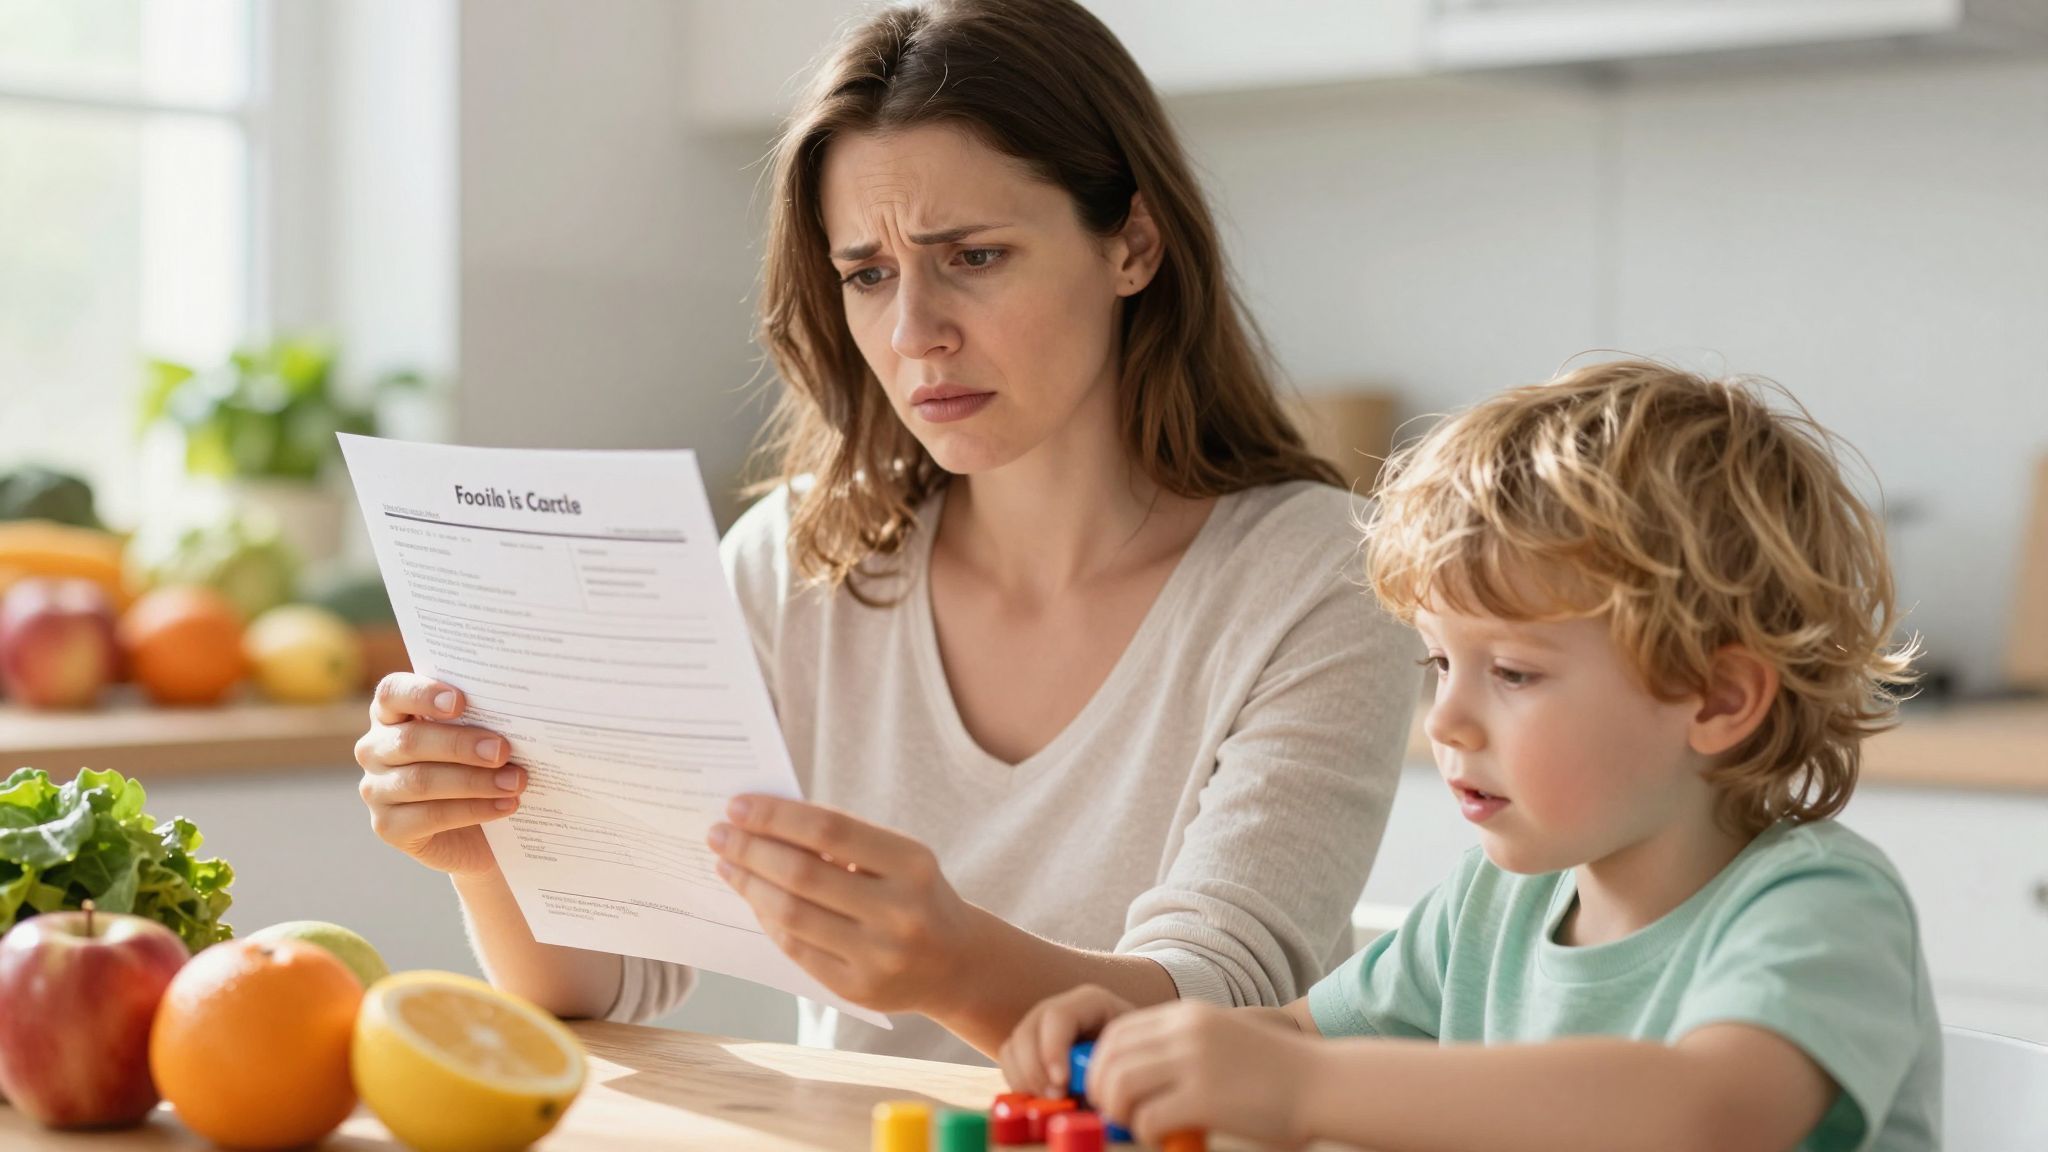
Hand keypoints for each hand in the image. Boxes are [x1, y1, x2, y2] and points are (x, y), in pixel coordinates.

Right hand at [355, 673, 523, 877]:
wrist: (478, 829)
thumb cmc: (479, 766)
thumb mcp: (479, 737)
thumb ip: (484, 719)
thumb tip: (518, 711)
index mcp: (392, 713)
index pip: (393, 693)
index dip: (422, 694)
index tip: (460, 701)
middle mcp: (375, 748)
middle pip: (410, 741)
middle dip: (461, 745)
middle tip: (503, 750)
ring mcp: (376, 790)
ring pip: (421, 781)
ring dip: (474, 781)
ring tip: (515, 782)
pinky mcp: (388, 827)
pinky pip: (429, 816)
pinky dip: (473, 810)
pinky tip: (505, 805)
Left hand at [707, 794, 975, 1014]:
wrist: (956, 963)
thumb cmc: (914, 895)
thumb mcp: (897, 859)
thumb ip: (842, 842)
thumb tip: (764, 823)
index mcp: (912, 864)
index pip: (830, 830)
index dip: (777, 816)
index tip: (736, 805)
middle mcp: (899, 912)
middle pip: (803, 874)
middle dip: (751, 850)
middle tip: (717, 833)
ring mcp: (879, 956)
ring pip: (792, 915)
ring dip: (749, 885)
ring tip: (725, 864)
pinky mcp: (858, 989)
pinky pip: (796, 950)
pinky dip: (767, 920)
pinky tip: (752, 899)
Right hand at [999, 984, 1137, 1097]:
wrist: (1135, 1059)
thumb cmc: (1137, 1059)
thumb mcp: (1131, 1060)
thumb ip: (1109, 1072)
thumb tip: (1085, 1097)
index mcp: (1090, 1002)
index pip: (1058, 1016)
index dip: (1053, 1050)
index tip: (1062, 1084)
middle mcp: (1059, 1009)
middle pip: (1028, 1031)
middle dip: (1036, 1071)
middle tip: (1056, 1099)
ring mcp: (1040, 1026)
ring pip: (1013, 1047)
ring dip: (1025, 1079)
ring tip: (1052, 1101)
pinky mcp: (1029, 1047)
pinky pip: (1009, 1062)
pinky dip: (1019, 1083)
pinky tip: (1044, 1099)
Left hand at [1092, 1000, 1318, 1148]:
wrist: (1323, 1082)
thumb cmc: (1275, 1072)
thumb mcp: (1221, 1038)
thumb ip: (1181, 1048)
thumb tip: (1136, 1076)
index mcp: (1187, 1016)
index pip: (1116, 1032)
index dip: (1101, 1065)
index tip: (1109, 1090)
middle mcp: (1185, 1031)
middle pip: (1108, 1058)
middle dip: (1101, 1091)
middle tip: (1117, 1115)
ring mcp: (1193, 1062)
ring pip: (1119, 1086)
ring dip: (1120, 1114)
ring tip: (1141, 1127)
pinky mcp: (1204, 1097)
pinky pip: (1146, 1117)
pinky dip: (1145, 1133)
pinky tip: (1167, 1138)